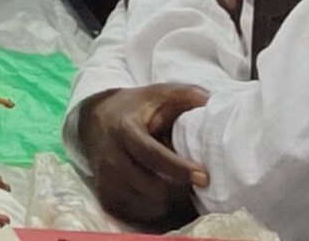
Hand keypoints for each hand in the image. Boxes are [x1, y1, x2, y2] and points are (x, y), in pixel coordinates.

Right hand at [76, 83, 210, 226]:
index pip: (151, 154)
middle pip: (151, 186)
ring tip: (177, 185)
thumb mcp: (159, 94)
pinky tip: (160, 193)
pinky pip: (136, 213)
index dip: (178, 168)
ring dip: (167, 200)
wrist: (95, 120)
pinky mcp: (105, 195)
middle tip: (194, 183)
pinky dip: (153, 208)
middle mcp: (111, 155)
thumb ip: (186, 96)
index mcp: (125, 128)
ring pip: (145, 204)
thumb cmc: (137, 108)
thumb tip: (213, 102)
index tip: (204, 177)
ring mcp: (105, 178)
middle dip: (178, 189)